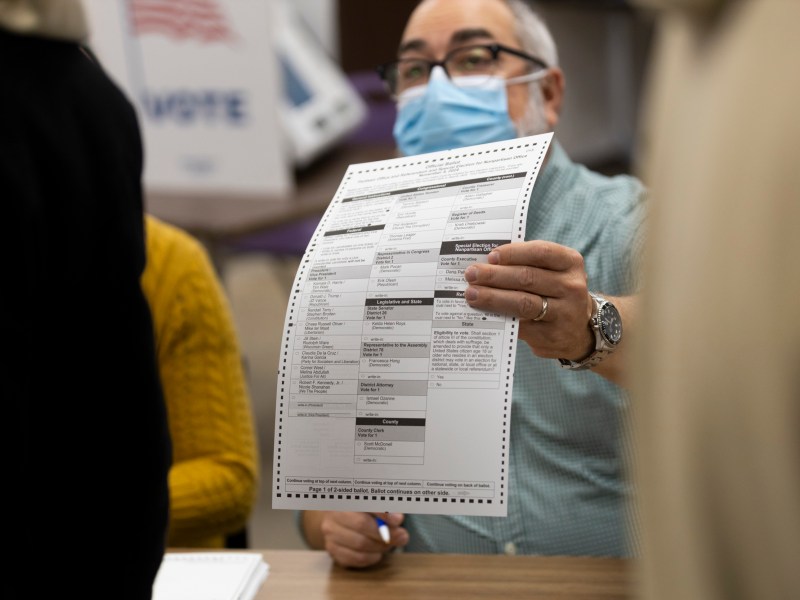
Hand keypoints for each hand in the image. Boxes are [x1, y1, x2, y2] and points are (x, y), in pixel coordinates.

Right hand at [314, 511, 408, 567]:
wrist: (341, 518)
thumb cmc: (362, 508)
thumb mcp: (373, 502)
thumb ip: (385, 507)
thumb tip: (397, 519)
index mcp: (345, 496)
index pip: (364, 503)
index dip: (383, 513)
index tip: (398, 520)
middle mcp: (333, 514)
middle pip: (362, 525)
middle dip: (386, 532)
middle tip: (402, 536)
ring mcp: (331, 533)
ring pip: (360, 544)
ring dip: (381, 546)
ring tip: (391, 544)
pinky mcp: (333, 549)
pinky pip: (356, 558)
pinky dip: (371, 557)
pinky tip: (378, 553)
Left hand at [464, 240, 593, 360]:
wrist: (578, 329)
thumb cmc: (555, 291)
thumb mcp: (552, 272)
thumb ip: (526, 264)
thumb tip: (487, 263)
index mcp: (570, 262)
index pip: (541, 252)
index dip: (513, 253)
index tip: (491, 256)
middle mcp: (571, 287)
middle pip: (527, 278)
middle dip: (495, 276)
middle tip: (471, 275)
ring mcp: (564, 313)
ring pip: (523, 303)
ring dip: (493, 298)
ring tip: (472, 295)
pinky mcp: (552, 336)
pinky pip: (520, 326)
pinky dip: (499, 318)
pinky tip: (483, 314)